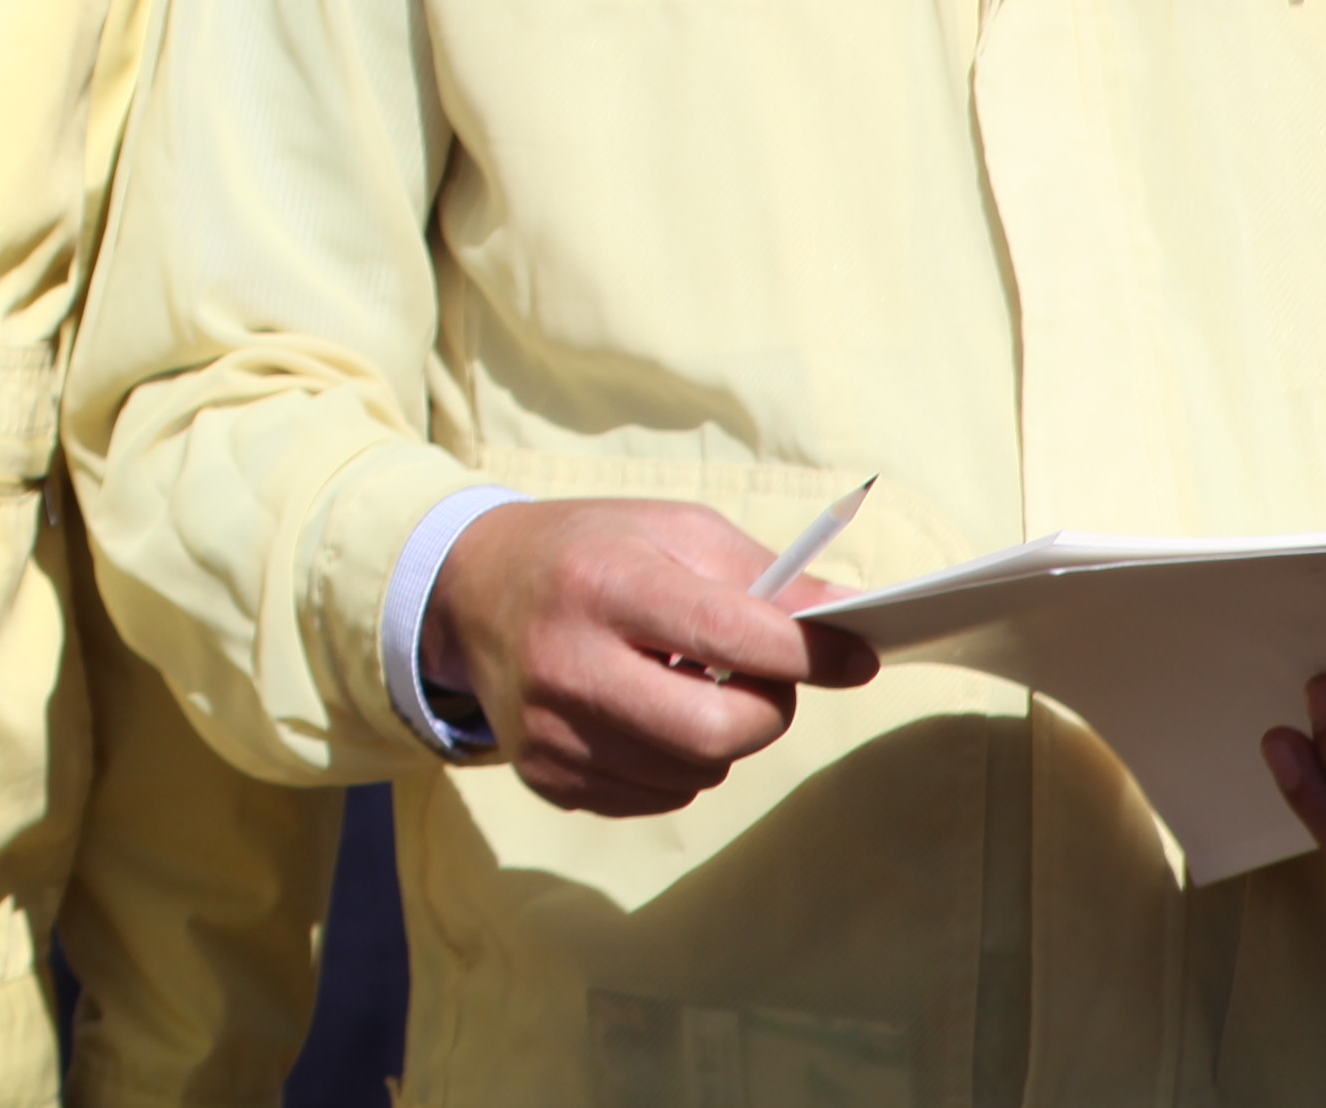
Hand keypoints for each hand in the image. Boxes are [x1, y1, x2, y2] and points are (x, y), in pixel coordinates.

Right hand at [425, 497, 881, 816]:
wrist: (470, 590)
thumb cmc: (589, 552)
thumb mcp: (671, 531)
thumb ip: (764, 577)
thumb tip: (849, 624)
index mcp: (602, 583)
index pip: (732, 636)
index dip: (810, 653)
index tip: (855, 655)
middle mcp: (567, 662)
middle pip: (718, 732)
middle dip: (767, 710)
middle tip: (761, 679)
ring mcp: (551, 730)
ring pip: (698, 772)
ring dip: (720, 737)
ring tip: (686, 687)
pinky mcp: (547, 776)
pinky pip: (661, 796)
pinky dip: (678, 762)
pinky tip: (646, 715)